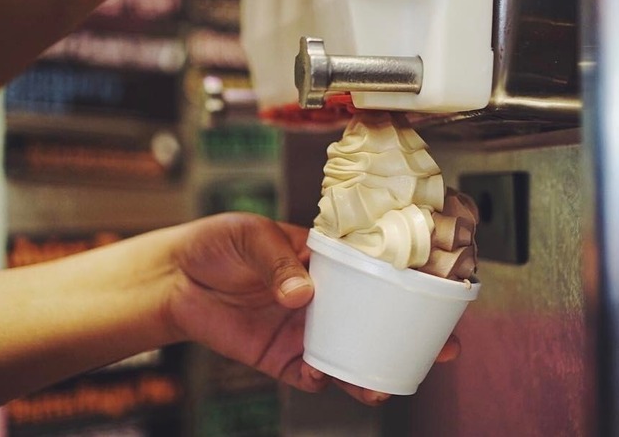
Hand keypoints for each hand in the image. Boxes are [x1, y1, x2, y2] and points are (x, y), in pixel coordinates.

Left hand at [165, 212, 459, 404]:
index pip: (381, 270)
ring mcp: (307, 329)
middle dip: (412, 335)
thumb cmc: (218, 243)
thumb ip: (280, 261)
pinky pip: (313, 373)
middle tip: (443, 348)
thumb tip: (303, 294)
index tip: (444, 290)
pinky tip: (333, 378)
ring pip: (353, 353)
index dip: (414, 281)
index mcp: (328, 261)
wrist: (174, 278)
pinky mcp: (282, 356)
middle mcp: (327, 298)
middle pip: (379, 318)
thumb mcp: (252, 236)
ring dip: (375, 369)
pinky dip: (326, 379)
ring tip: (389, 382)